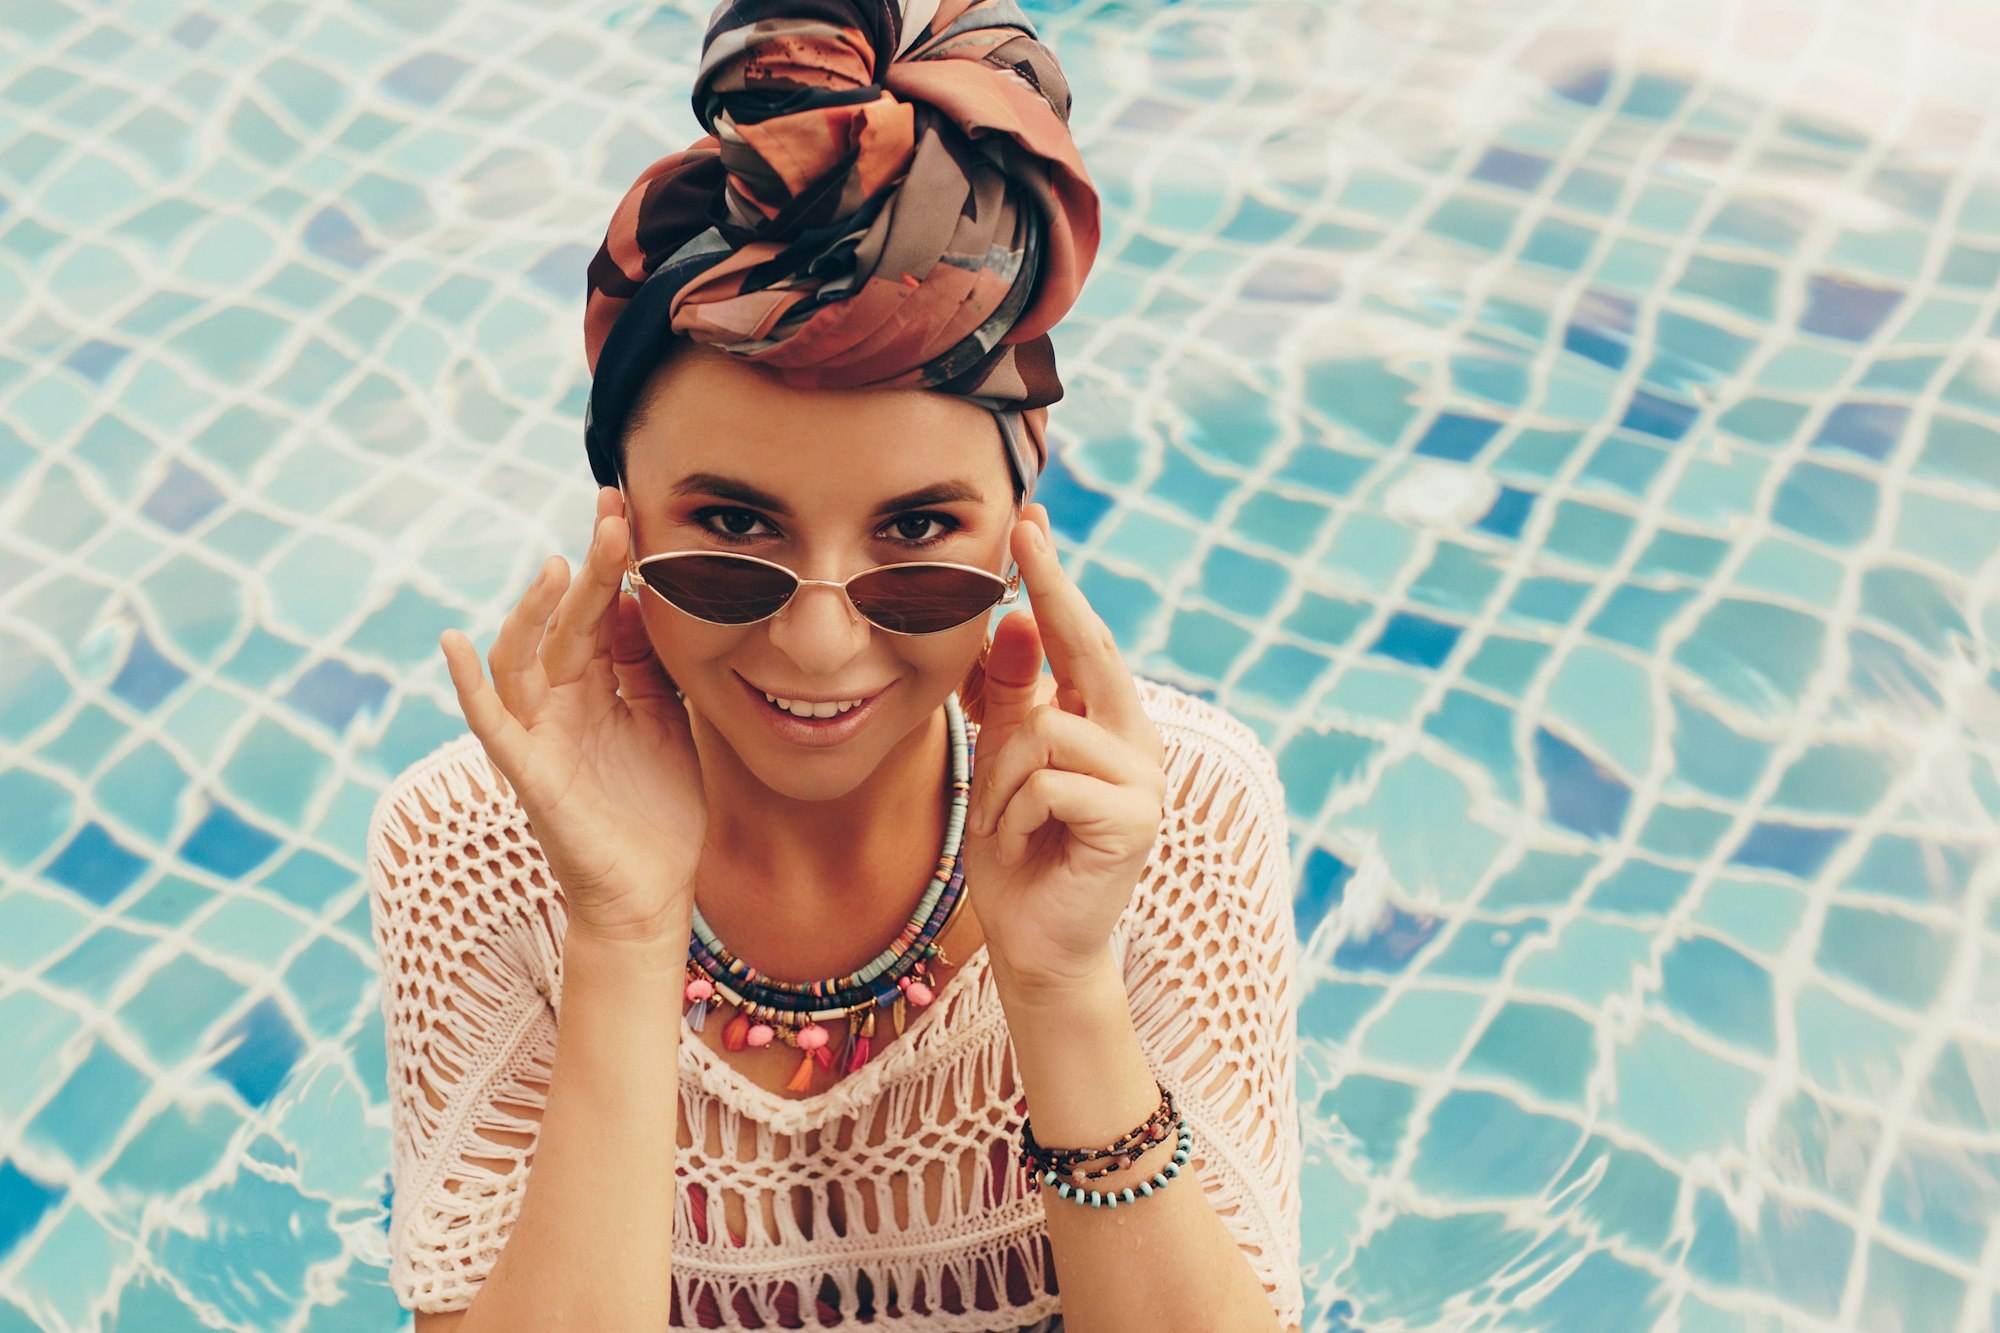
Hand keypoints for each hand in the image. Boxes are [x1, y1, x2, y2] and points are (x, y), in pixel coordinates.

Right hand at [438, 485, 705, 943]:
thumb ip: (651, 665)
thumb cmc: (657, 809)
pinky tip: (453, 643)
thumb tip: (641, 598)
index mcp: (595, 689)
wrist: (652, 891)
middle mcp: (559, 705)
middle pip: (564, 625)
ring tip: (556, 569)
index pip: (598, 612)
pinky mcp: (531, 775)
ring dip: (532, 614)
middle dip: (586, 571)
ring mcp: (540, 737)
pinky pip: (492, 724)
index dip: (610, 564)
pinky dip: (468, 685)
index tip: (626, 508)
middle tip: (612, 516)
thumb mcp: (666, 720)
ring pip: (518, 661)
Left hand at [962, 504, 1166, 993]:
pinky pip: (1048, 781)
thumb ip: (1013, 696)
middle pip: (1088, 648)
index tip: (1030, 522)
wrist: (1038, 943)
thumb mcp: (1003, 762)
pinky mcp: (1133, 819)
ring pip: (1044, 730)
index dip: (1053, 580)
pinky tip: (1028, 844)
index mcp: (1106, 720)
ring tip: (1010, 821)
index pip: (1079, 636)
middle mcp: (1135, 738)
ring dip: (1002, 779)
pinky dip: (1015, 813)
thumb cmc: (1022, 851)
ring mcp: (1141, 779)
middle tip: (1023, 531)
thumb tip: (1014, 618)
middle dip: (1050, 590)